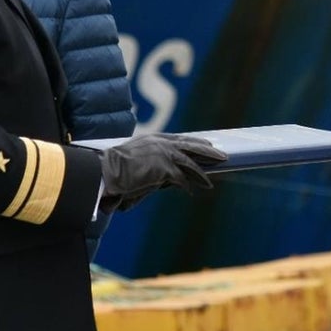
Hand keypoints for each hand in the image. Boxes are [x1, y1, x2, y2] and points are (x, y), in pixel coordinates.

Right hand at [98, 133, 227, 209]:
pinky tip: (192, 191)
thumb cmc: (115, 167)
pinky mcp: (164, 169)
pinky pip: (181, 179)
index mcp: (154, 138)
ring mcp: (164, 155)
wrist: (107, 171)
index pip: (180, 139)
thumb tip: (163, 174)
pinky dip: (187, 186)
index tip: (206, 144)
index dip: (195, 142)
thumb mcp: (135, 157)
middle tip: (223, 156)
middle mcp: (162, 143)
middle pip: (192, 146)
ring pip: (190, 163)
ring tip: (210, 183)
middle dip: (208, 152)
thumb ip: (150, 160)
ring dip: (202, 174)